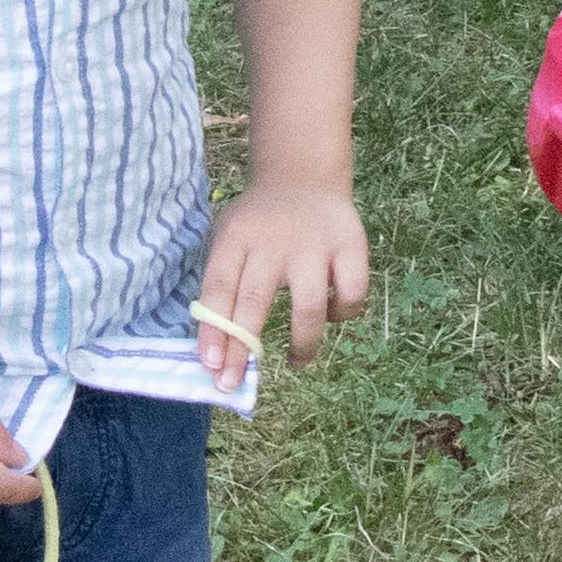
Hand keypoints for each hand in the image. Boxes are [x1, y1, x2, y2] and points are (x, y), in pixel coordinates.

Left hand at [198, 181, 371, 388]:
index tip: (210, 366)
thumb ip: (223, 285)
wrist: (302, 176)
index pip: (218, 288)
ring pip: (308, 306)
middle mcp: (274, 241)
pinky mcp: (351, 244)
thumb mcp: (229, 239)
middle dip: (243, 349)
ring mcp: (315, 244)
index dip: (213, 330)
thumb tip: (216, 353)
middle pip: (255, 301)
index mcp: (236, 238)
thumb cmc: (257, 223)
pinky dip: (342, 314)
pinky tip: (331, 318)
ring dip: (302, 344)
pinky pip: (350, 293)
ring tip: (296, 362)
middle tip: (233, 384)